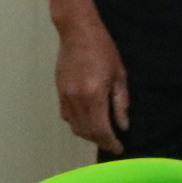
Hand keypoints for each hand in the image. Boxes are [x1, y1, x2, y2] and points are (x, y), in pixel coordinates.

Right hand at [54, 16, 128, 152]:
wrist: (77, 33)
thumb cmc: (103, 50)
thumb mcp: (119, 75)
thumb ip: (120, 103)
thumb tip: (122, 125)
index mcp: (94, 95)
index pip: (101, 129)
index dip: (110, 142)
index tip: (119, 148)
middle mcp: (77, 100)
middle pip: (86, 132)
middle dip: (100, 141)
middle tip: (112, 143)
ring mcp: (65, 97)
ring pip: (74, 127)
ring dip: (88, 135)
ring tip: (102, 134)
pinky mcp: (59, 93)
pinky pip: (66, 117)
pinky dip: (77, 124)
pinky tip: (87, 121)